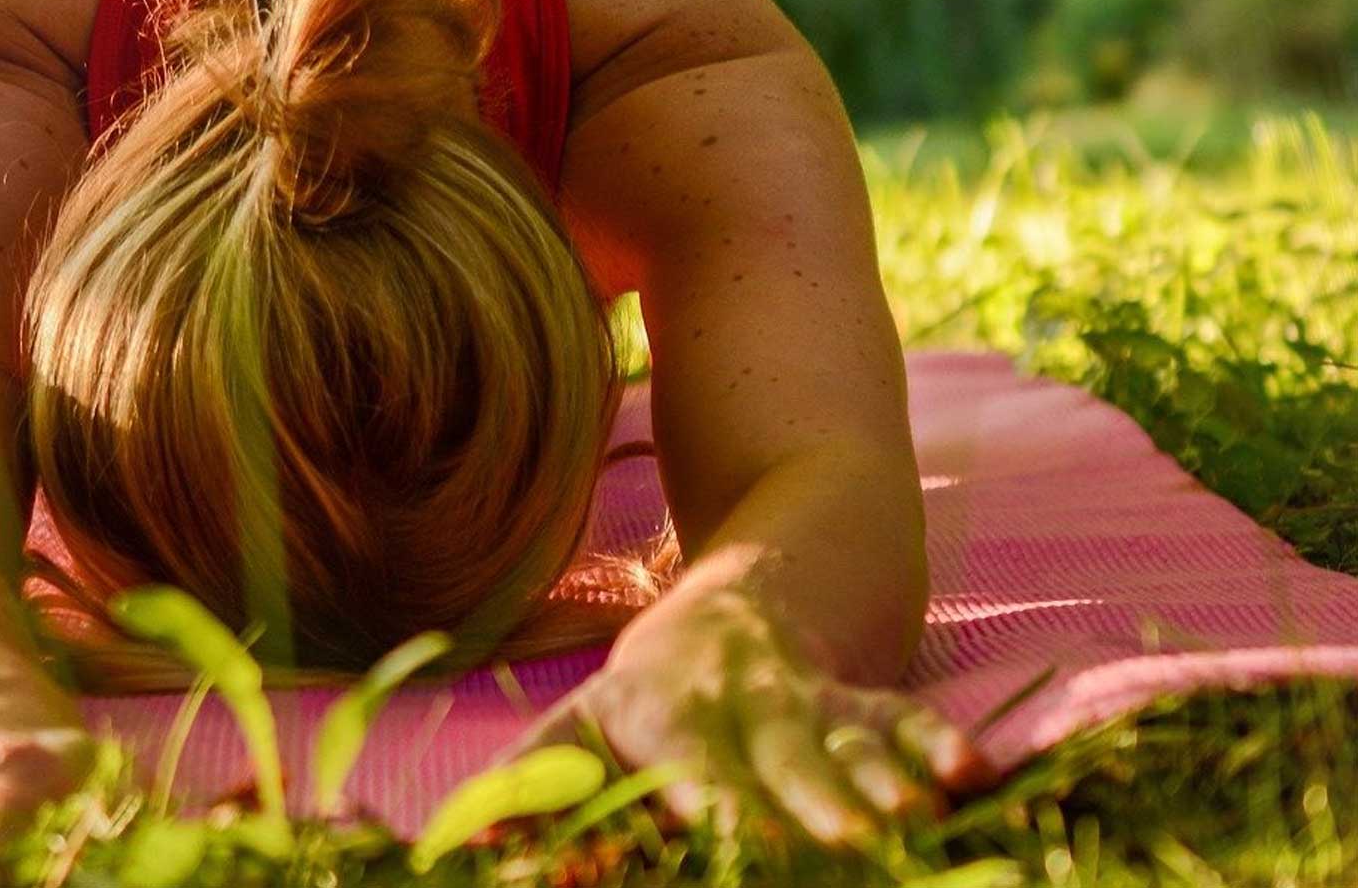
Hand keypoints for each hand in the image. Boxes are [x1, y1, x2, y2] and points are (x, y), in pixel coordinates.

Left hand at [491, 588, 998, 851]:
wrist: (743, 598)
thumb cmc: (643, 694)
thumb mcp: (579, 724)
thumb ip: (530, 780)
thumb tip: (467, 842)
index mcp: (667, 714)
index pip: (691, 765)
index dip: (713, 803)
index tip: (731, 837)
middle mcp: (745, 705)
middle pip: (783, 758)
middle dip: (813, 802)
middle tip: (842, 843)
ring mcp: (814, 701)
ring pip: (851, 739)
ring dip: (883, 778)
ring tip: (912, 816)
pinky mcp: (868, 702)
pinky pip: (908, 719)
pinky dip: (941, 744)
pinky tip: (975, 775)